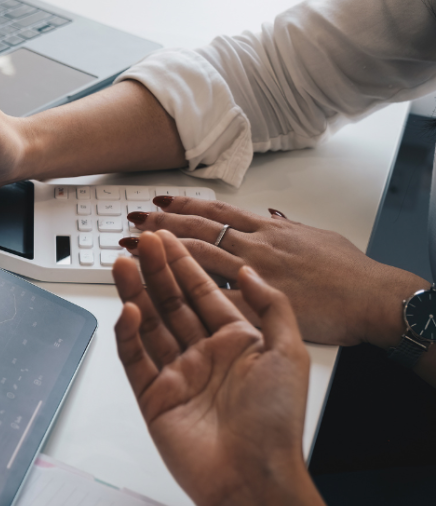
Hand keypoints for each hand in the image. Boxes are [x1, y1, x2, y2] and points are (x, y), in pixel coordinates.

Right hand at [114, 231, 404, 505]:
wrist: (253, 476)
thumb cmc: (276, 422)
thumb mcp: (288, 351)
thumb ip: (270, 305)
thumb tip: (250, 273)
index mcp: (235, 343)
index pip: (203, 294)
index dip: (185, 265)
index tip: (168, 240)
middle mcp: (204, 355)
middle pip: (172, 304)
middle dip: (156, 271)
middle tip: (141, 242)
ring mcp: (177, 375)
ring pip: (149, 324)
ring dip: (135, 293)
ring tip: (122, 263)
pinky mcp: (154, 397)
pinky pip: (135, 359)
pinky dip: (128, 334)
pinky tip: (128, 309)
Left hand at [123, 196, 427, 346]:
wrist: (372, 298)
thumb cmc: (349, 273)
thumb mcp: (315, 236)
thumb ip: (285, 226)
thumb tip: (268, 215)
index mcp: (267, 231)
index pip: (214, 212)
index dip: (182, 206)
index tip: (158, 202)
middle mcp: (256, 247)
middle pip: (197, 230)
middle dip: (160, 225)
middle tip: (132, 223)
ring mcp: (254, 273)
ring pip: (198, 256)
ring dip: (161, 253)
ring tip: (133, 249)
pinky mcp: (258, 303)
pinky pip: (214, 296)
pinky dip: (186, 293)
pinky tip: (161, 290)